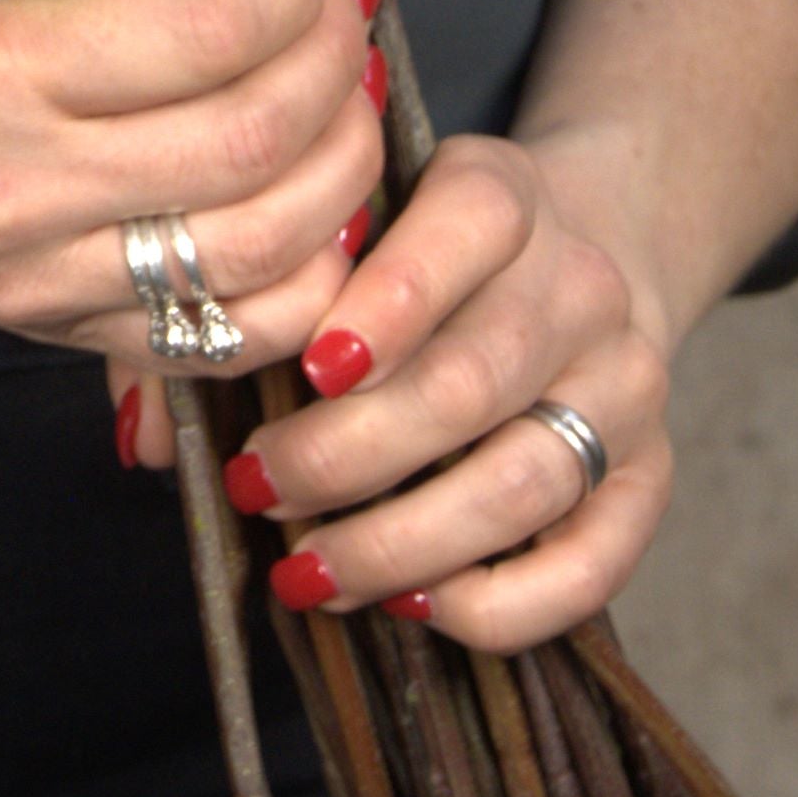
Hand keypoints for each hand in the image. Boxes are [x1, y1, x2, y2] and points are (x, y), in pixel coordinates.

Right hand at [0, 0, 388, 365]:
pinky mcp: (38, 334)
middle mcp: (8, 196)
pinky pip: (219, 338)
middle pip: (255, 148)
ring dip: (340, 164)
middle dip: (333, 59)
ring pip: (265, 256)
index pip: (200, 35)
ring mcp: (27, 284)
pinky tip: (309, 198)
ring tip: (338, 84)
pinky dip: (301, 275)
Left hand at [201, 131, 675, 650]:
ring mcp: (629, 384)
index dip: (388, 304)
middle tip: (259, 488)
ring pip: (524, 480)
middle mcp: (583, 282)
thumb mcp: (351, 220)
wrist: (585, 243)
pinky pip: (593, 563)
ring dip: (403, 541)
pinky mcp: (655, 475)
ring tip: (308, 568)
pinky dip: (499, 601)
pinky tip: (413, 606)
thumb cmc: (414, 246)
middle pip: (471, 381)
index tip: (306, 368)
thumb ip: (250, 299)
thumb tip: (143, 435)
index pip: (465, 227)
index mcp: (505, 190)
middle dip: (350, 453)